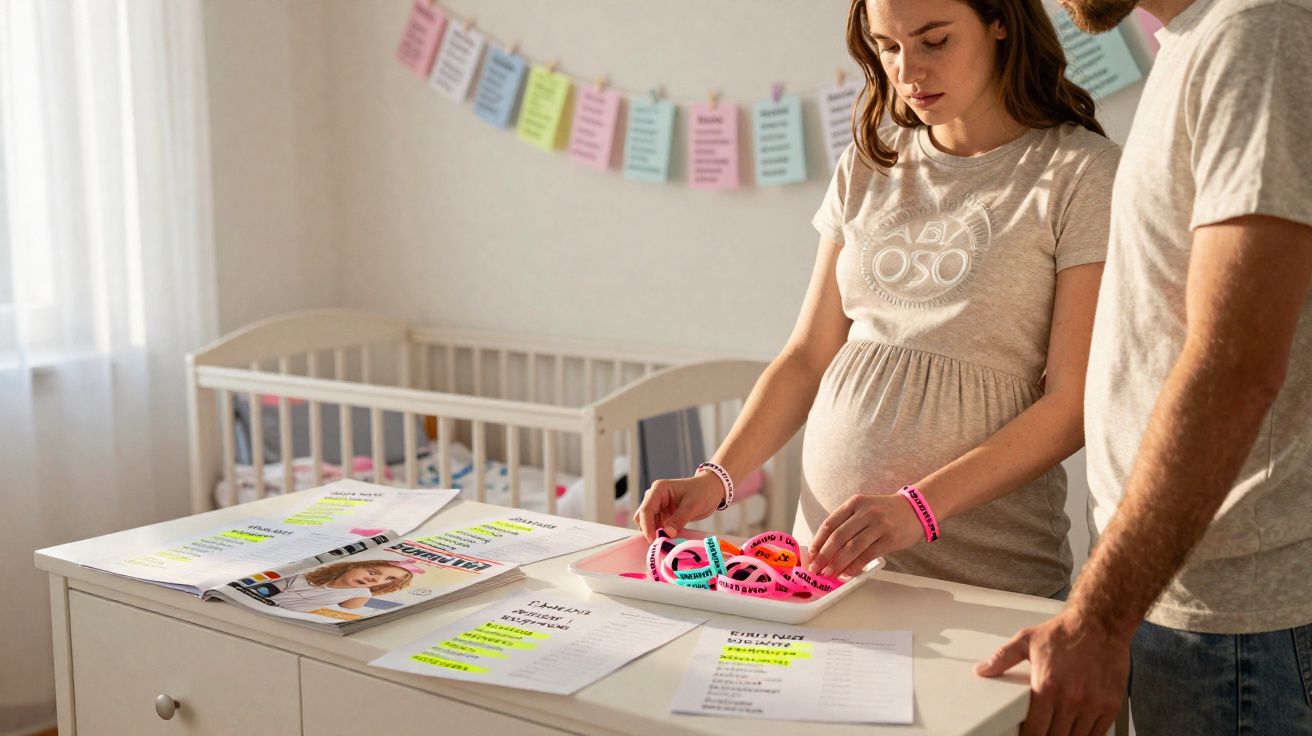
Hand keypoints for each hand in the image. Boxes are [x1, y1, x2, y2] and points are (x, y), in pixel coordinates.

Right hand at [633, 472, 724, 540]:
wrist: (712, 490)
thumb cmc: (703, 491)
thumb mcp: (692, 505)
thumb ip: (679, 520)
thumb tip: (667, 534)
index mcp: (659, 489)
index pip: (646, 509)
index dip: (647, 526)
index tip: (653, 539)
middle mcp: (655, 497)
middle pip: (643, 517)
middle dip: (648, 530)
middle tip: (659, 543)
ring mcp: (659, 506)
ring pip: (648, 523)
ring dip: (654, 533)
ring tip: (665, 543)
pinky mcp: (664, 515)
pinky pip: (657, 526)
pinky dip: (660, 534)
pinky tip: (668, 540)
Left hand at [807, 492, 922, 576]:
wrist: (915, 509)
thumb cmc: (885, 512)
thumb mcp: (864, 508)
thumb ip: (847, 523)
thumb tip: (826, 548)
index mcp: (854, 503)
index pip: (830, 523)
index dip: (818, 541)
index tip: (811, 555)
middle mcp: (865, 512)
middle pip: (838, 537)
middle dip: (824, 555)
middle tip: (816, 569)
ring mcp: (878, 525)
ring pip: (852, 548)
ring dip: (837, 564)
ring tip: (829, 574)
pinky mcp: (890, 538)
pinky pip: (867, 555)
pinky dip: (855, 566)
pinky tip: (847, 574)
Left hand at [974, 610, 1129, 735]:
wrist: (1099, 623)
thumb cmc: (1065, 632)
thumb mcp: (1026, 641)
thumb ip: (1002, 659)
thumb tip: (983, 670)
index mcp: (1047, 686)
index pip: (1034, 731)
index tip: (1026, 734)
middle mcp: (1071, 699)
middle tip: (1041, 730)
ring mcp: (1093, 704)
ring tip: (1056, 729)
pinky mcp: (1111, 705)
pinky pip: (1097, 733)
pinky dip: (1086, 735)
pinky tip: (1076, 730)